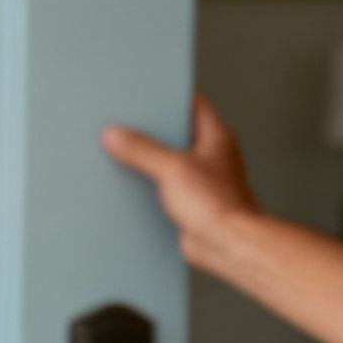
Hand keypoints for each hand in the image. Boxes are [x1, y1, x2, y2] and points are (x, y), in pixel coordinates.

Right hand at [102, 93, 261, 270]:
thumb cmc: (219, 206)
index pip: (191, 103)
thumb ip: (141, 149)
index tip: (144, 97)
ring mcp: (200, 179)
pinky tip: (133, 189)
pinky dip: (149, 187)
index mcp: (215, 136)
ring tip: (124, 157)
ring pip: (168, 162)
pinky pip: (164, 188)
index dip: (167, 97)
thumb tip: (115, 134)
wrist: (227, 245)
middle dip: (150, 132)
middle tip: (127, 128)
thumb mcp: (172, 168)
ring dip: (148, 162)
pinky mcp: (189, 202)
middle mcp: (209, 156)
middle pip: (175, 133)